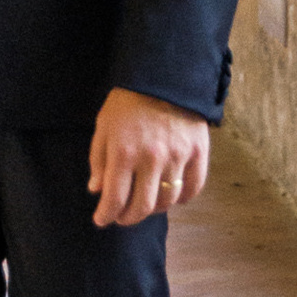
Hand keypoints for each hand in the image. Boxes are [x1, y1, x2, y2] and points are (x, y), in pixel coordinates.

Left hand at [88, 87, 209, 227]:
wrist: (163, 75)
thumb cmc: (127, 102)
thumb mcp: (103, 126)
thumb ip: (98, 159)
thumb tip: (97, 191)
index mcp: (124, 152)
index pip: (115, 198)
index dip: (106, 215)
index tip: (101, 220)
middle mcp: (151, 158)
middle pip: (142, 206)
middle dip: (128, 218)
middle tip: (122, 217)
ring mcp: (178, 156)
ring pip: (167, 201)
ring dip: (154, 209)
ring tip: (145, 204)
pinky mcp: (198, 152)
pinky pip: (193, 188)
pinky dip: (182, 198)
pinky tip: (171, 196)